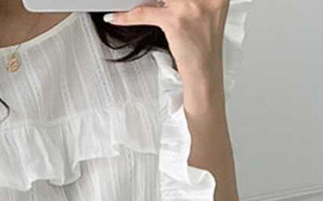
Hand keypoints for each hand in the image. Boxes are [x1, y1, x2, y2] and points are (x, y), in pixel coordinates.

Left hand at [105, 0, 228, 83]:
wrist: (204, 71)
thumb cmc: (203, 45)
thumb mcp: (207, 13)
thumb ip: (193, 0)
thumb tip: (165, 0)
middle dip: (158, 0)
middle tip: (152, 4)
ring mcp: (189, 6)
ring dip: (138, 2)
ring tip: (126, 4)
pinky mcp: (174, 21)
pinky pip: (144, 13)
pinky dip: (126, 16)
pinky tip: (114, 17)